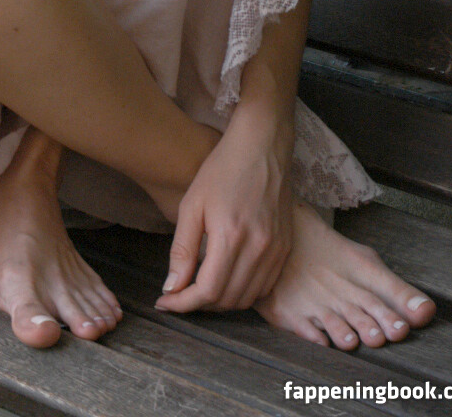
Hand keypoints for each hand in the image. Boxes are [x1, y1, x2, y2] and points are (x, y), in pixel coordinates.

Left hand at [155, 109, 293, 312]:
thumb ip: (182, 250)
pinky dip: (243, 291)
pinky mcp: (286, 247)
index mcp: (232, 237)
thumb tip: (172, 289)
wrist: (262, 147)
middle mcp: (259, 249)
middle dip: (199, 303)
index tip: (165, 302)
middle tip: (179, 292)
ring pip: (247, 298)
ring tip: (200, 286)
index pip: (207, 291)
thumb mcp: (192, 204)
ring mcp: (277, 250)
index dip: (183, 303)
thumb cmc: (222, 170)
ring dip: (221, 301)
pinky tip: (227, 276)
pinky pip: (264, 286)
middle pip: (227, 300)